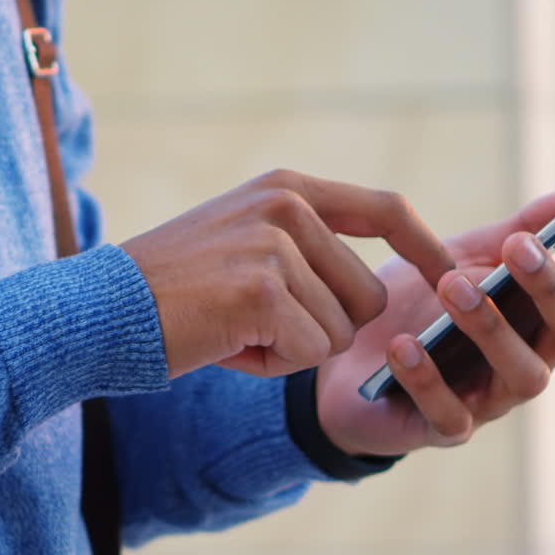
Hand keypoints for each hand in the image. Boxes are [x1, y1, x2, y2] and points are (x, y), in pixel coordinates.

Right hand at [123, 169, 455, 378]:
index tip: (453, 278)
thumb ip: (308, 246)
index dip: (426, 248)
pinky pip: (307, 353)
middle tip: (258, 323)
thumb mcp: (245, 241)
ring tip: (235, 329)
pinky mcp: (261, 290)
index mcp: (287, 188)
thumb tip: (385, 292)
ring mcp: (274, 244)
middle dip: (324, 328)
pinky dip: (269, 366)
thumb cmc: (175, 291)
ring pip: (339, 332)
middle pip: (370, 295)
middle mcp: (287, 205)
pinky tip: (225, 346)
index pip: (386, 208)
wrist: (101, 311)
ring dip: (292, 349)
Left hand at [315, 185, 554, 456]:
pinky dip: (427, 378)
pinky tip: (404, 345)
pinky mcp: (444, 429)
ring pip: (525, 376)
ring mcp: (491, 399)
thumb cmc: (415, 305)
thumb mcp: (460, 257)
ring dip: (492, 328)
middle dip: (550, 288)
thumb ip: (516, 229)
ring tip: (451, 285)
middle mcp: (530, 359)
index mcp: (541, 315)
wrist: (345, 361)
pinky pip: (450, 414)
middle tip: (517, 247)